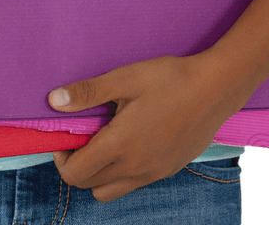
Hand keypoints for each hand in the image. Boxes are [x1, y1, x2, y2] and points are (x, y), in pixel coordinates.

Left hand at [48, 52, 248, 203]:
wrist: (215, 89)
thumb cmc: (169, 79)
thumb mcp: (125, 78)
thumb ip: (88, 92)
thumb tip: (53, 101)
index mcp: (120, 146)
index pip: (75, 174)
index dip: (61, 158)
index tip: (64, 137)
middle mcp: (135, 168)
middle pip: (89, 185)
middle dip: (77, 165)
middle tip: (83, 135)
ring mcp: (153, 173)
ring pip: (111, 190)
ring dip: (99, 173)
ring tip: (105, 140)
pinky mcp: (168, 171)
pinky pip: (133, 183)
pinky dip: (122, 171)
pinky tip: (131, 141)